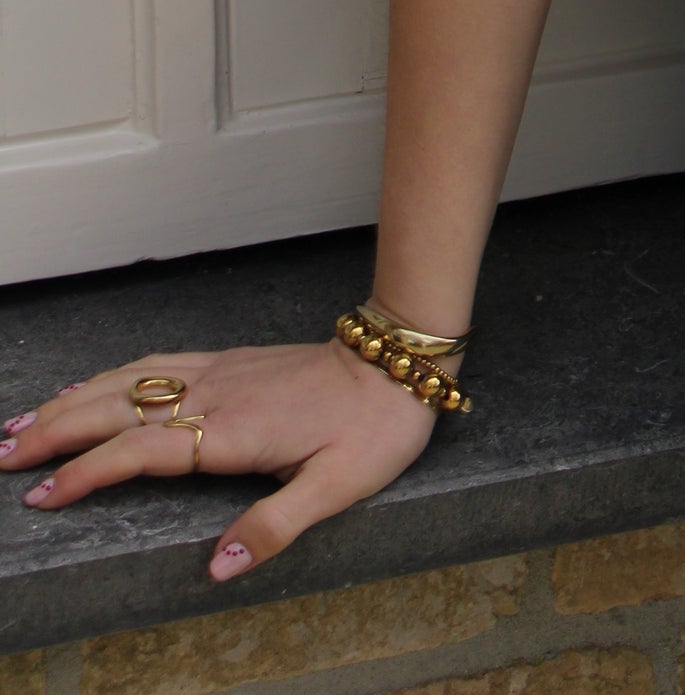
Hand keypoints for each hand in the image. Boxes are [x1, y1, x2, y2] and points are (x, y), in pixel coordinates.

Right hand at [0, 341, 439, 580]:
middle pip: (120, 408)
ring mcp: (220, 371)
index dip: (88, 471)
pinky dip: (112, 376)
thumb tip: (215, 568)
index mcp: (234, 430)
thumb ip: (274, 527)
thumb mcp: (337, 488)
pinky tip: (91, 386)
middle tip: (3, 453)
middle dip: (57, 430)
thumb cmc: (373, 429)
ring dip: (74, 400)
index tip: (41, 494)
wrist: (400, 361)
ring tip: (24, 422)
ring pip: (131, 381)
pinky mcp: (229, 361)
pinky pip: (156, 364)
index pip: (142, 450)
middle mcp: (217, 394)